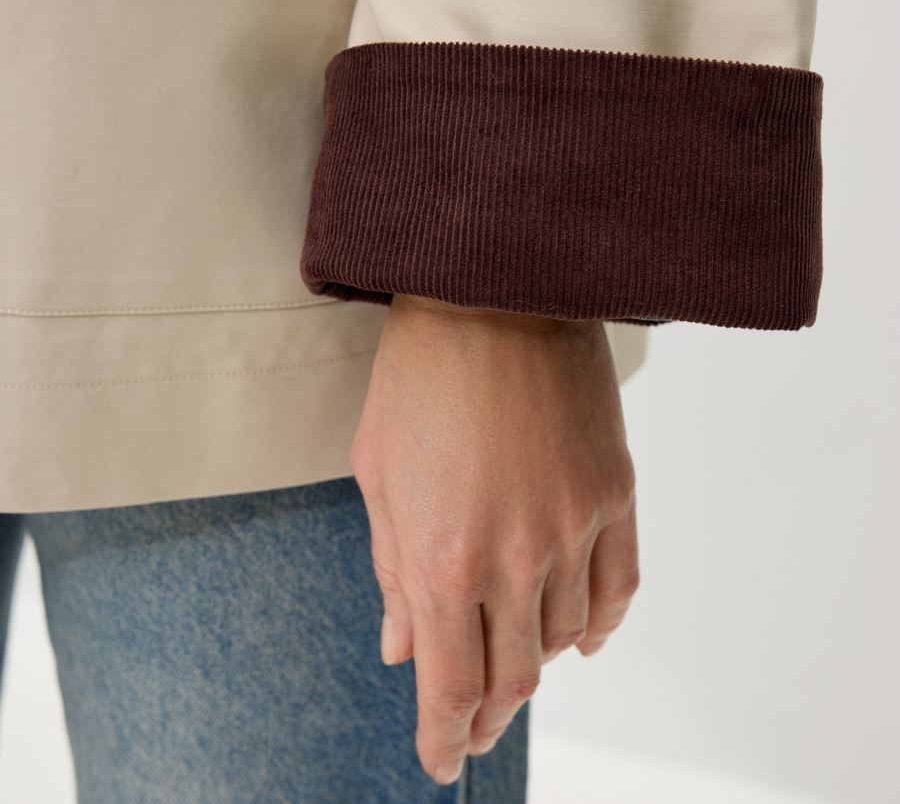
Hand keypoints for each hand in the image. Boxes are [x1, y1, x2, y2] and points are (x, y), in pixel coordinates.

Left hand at [350, 293, 638, 783]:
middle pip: (513, 677)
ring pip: (566, 640)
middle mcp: (514, 557)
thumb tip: (399, 648)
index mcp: (442, 557)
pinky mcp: (615, 492)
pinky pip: (619, 590)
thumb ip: (391, 570)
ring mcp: (574, 527)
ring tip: (514, 668)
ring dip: (537, 667)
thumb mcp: (378, 472)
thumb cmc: (420, 374)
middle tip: (471, 728)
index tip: (441, 760)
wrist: (493, 292)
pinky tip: (580, 637)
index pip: (450, 684)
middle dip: (487, 715)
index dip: (444, 735)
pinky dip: (599, 627)